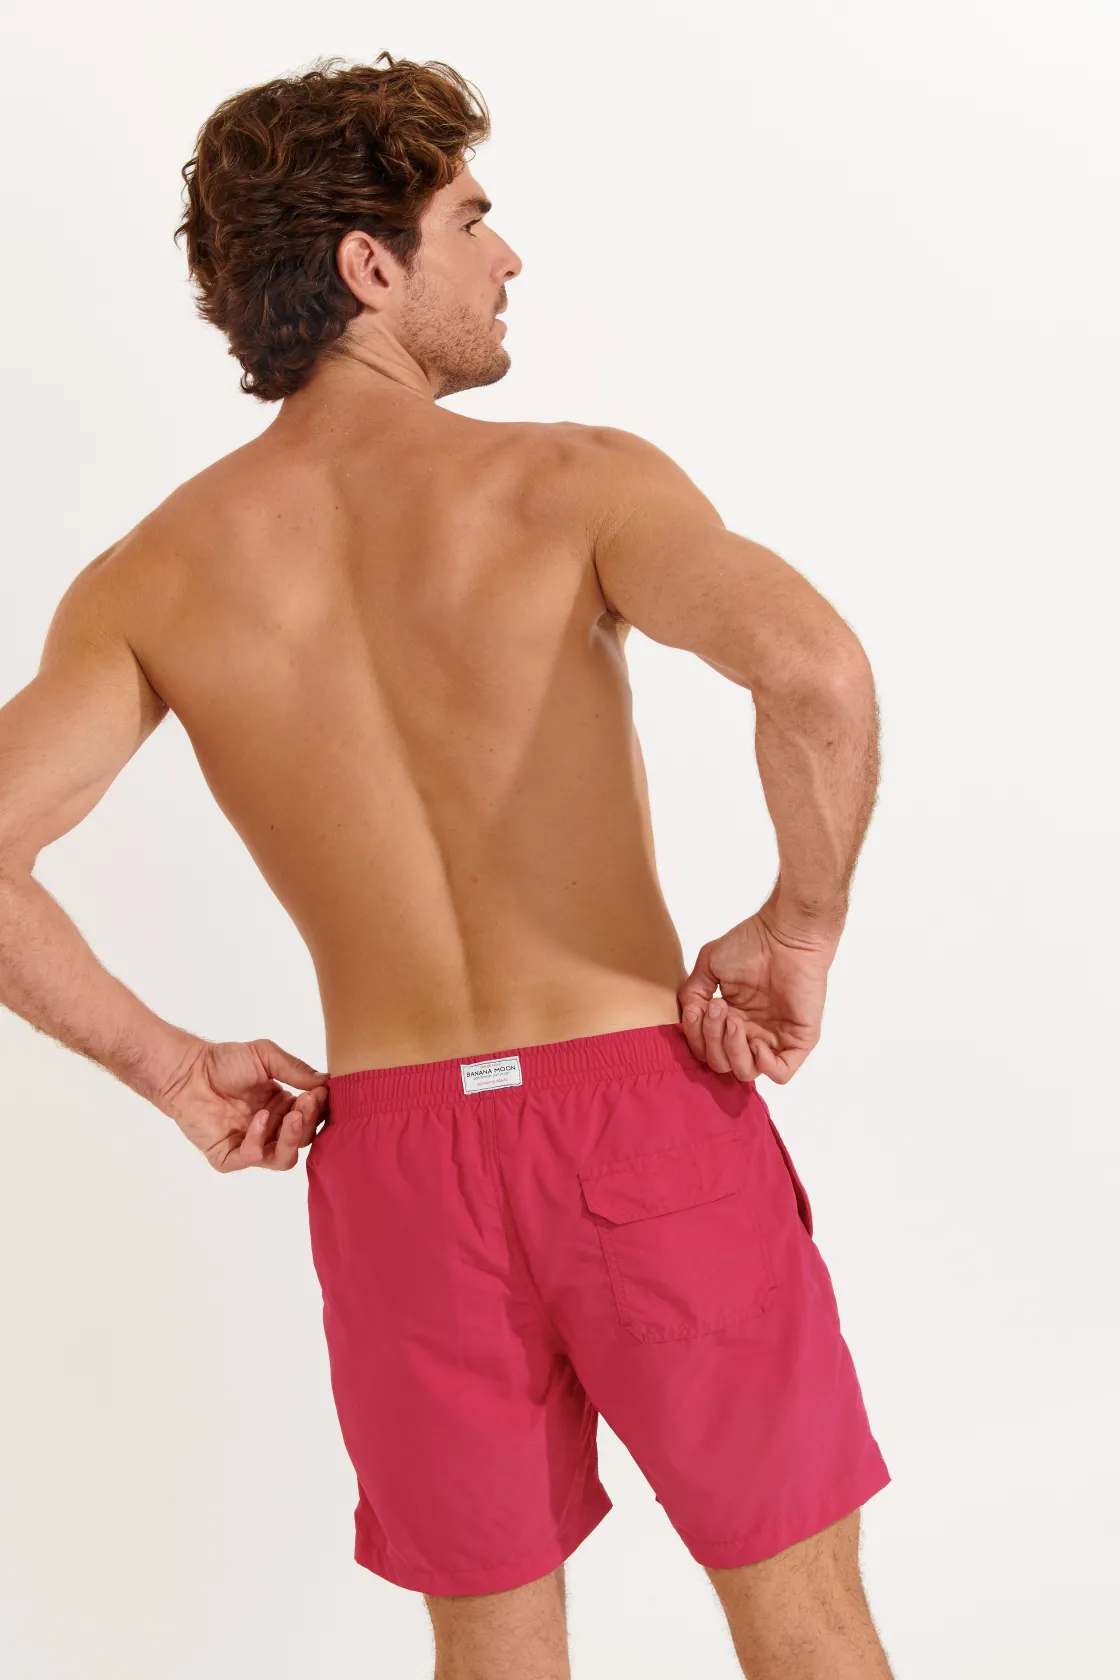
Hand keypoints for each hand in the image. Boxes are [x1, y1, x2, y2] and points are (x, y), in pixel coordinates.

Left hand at [155, 1036, 329, 1171]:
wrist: (187, 1070)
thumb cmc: (224, 1061)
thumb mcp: (266, 1056)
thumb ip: (296, 1069)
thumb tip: (327, 1082)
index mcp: (282, 1108)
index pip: (311, 1118)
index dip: (319, 1109)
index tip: (321, 1092)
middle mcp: (269, 1129)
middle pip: (302, 1140)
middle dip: (308, 1122)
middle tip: (306, 1103)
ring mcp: (250, 1144)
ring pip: (283, 1158)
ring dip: (292, 1138)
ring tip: (292, 1117)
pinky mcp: (227, 1156)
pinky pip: (251, 1160)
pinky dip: (258, 1141)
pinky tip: (257, 1118)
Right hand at [678, 906, 839, 1082]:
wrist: (786, 934)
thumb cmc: (750, 943)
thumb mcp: (708, 965)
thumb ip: (692, 995)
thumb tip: (690, 1021)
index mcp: (731, 1020)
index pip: (706, 1050)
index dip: (697, 1037)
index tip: (703, 1005)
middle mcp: (751, 1033)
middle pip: (722, 1064)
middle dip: (713, 1041)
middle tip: (719, 1008)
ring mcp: (775, 1039)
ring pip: (746, 1073)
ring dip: (732, 1051)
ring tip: (735, 1021)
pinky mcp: (799, 1040)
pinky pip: (781, 1073)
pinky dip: (764, 1064)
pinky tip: (757, 1041)